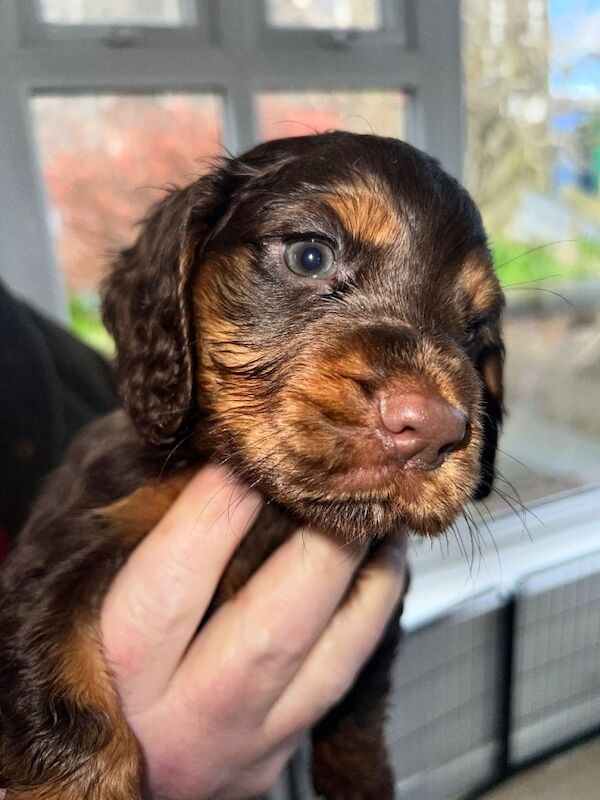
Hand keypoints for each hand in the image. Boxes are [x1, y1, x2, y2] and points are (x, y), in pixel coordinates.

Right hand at [101, 466, 406, 799]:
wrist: (109, 778)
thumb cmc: (91, 661)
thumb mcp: (92, 598)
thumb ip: (140, 539)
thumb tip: (210, 462)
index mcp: (118, 670)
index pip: (174, 582)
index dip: (218, 509)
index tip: (250, 455)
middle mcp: (182, 719)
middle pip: (270, 630)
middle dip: (321, 545)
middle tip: (346, 485)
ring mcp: (242, 745)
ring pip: (328, 663)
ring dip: (369, 580)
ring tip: (385, 522)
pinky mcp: (278, 754)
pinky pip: (342, 681)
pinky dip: (370, 616)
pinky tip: (380, 569)